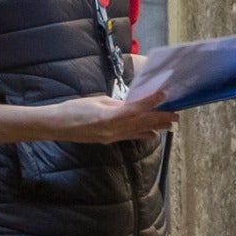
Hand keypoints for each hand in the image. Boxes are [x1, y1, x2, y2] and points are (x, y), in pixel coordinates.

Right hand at [55, 94, 177, 142]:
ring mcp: (112, 137)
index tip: (164, 94)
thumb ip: (116, 104)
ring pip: (139, 132)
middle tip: (176, 114)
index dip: (151, 102)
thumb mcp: (97, 100)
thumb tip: (131, 104)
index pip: (136, 109)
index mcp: (109, 116)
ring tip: (170, 124)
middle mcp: (113, 130)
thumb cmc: (74, 109)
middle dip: (160, 119)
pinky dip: (142, 134)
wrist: (58, 126)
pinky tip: (151, 134)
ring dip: (155, 128)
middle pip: (142, 123)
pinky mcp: (109, 140)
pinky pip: (130, 137)